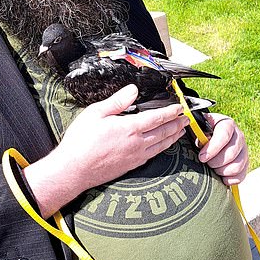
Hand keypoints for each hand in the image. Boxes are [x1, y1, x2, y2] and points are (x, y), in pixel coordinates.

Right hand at [24, 84, 188, 217]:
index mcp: (129, 128)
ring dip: (173, 137)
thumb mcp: (95, 113)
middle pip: (164, 132)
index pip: (157, 117)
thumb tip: (132, 90)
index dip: (171, 112)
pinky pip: (152, 155)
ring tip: (180, 131)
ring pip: (161, 145)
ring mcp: (135, 156)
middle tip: (185, 119)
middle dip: (177, 124)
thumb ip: (117, 101)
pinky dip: (162, 148)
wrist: (74, 170)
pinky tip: (162, 146)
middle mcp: (137, 143)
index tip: (179, 107)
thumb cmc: (81, 142)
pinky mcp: (131, 166)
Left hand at [197, 112, 248, 185]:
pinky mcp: (245, 162)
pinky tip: (220, 177)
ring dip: (222, 171)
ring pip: (237, 166)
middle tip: (206, 163)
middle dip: (215, 162)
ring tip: (212, 169)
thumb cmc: (199, 134)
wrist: (207, 139)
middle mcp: (239, 135)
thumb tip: (199, 142)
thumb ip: (197, 133)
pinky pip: (241, 175)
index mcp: (226, 124)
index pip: (224, 135)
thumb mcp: (197, 129)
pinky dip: (230, 179)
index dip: (213, 148)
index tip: (201, 157)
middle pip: (231, 153)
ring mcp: (244, 150)